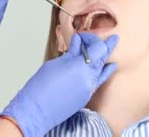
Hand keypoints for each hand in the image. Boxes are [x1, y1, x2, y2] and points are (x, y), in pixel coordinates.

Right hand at [0, 33, 118, 136]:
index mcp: (81, 66)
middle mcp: (89, 77)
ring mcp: (89, 88)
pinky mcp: (86, 96)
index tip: (82, 37)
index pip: (97, 47)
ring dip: (104, 57)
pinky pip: (99, 80)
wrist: (37, 110)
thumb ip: (71, 52)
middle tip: (111, 38)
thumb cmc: (41, 87)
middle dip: (103, 45)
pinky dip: (105, 71)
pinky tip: (110, 66)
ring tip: (110, 47)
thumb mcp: (55, 64)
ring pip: (102, 68)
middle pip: (103, 57)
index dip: (91, 39)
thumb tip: (77, 41)